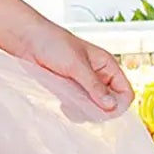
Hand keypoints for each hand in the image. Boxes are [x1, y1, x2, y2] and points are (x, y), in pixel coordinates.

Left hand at [13, 19, 134, 115]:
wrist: (27, 40)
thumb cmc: (53, 42)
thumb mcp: (76, 64)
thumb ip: (94, 86)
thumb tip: (110, 106)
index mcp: (107, 67)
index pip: (125, 93)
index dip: (119, 105)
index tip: (104, 111)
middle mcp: (98, 77)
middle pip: (111, 104)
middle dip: (100, 111)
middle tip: (84, 109)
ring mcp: (84, 86)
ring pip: (94, 108)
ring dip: (85, 113)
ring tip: (71, 106)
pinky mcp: (69, 91)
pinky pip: (79, 108)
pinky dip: (74, 111)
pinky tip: (64, 106)